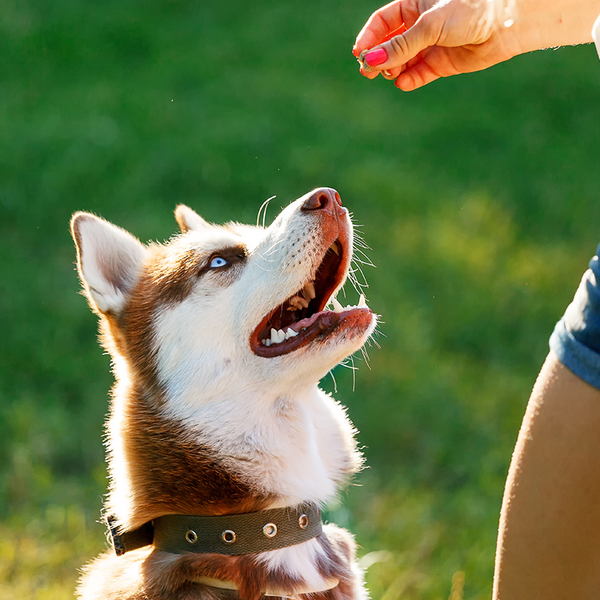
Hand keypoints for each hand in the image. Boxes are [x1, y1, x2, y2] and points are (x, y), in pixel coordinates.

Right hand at [353, 0, 517, 90]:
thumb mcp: (430, 25)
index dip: (370, 38)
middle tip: (368, 71)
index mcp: (415, 4)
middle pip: (389, 44)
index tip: (360, 54)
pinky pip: (419, 74)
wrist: (507, 24)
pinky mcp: (442, 64)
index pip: (383, 22)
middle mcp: (421, 25)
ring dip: (393, 69)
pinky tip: (403, 82)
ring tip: (390, 75)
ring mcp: (431, 45)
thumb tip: (371, 60)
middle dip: (379, 58)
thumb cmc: (470, 10)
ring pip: (402, 61)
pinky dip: (409, 80)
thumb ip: (400, 45)